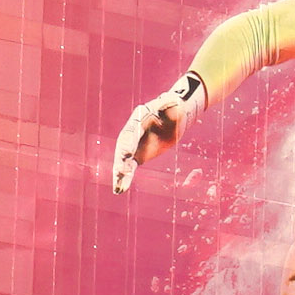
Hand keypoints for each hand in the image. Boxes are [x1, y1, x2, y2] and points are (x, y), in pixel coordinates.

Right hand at [109, 72, 202, 191]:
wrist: (174, 115)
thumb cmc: (174, 108)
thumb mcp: (174, 105)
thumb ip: (172, 107)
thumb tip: (175, 105)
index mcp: (138, 118)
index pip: (131, 133)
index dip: (129, 143)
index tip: (127, 153)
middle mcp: (132, 132)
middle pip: (123, 148)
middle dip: (121, 161)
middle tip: (119, 173)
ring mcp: (133, 144)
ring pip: (124, 160)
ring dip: (121, 174)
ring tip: (119, 188)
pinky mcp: (137, 155)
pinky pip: (130, 167)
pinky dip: (125, 178)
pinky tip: (121, 189)